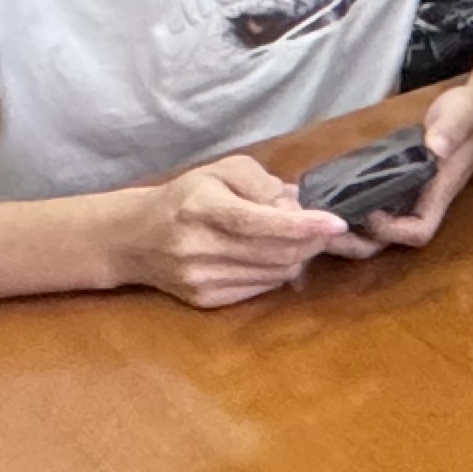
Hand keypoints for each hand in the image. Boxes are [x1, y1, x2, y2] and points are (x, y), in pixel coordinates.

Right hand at [108, 156, 346, 308]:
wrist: (135, 238)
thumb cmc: (186, 197)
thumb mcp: (220, 172)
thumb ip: (261, 181)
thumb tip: (296, 204)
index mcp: (201, 209)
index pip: (260, 223)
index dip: (303, 225)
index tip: (337, 223)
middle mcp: (198, 248)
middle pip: (276, 252)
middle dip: (311, 240)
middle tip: (321, 226)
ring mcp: (200, 279)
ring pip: (275, 273)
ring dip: (298, 256)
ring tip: (295, 238)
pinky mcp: (205, 299)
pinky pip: (261, 288)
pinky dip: (278, 271)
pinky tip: (270, 255)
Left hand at [335, 85, 472, 255]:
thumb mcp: (463, 114)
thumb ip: (452, 128)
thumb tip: (436, 146)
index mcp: (439, 191)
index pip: (418, 230)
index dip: (391, 229)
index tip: (370, 209)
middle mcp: (422, 201)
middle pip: (390, 241)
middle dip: (357, 242)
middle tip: (321, 229)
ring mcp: (408, 196)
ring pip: (377, 229)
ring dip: (347, 231)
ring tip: (316, 218)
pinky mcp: (396, 185)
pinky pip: (372, 208)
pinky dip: (348, 210)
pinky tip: (326, 199)